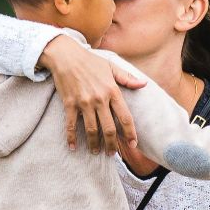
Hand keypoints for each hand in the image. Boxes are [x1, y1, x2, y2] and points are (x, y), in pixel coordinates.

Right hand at [40, 35, 145, 152]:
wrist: (66, 56)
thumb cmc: (90, 61)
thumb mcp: (111, 66)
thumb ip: (127, 78)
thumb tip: (144, 84)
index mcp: (112, 91)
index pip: (125, 117)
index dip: (130, 133)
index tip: (133, 144)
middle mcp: (99, 99)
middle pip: (109, 128)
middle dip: (112, 144)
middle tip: (112, 154)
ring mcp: (84, 103)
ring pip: (91, 130)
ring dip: (94, 144)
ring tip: (96, 152)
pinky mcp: (69, 104)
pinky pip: (71, 125)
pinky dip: (71, 138)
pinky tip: (73, 147)